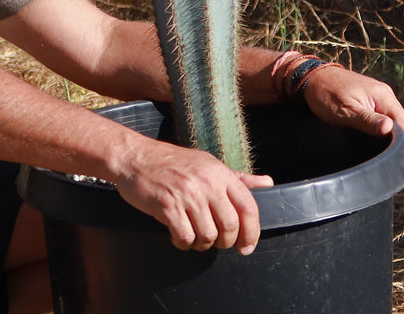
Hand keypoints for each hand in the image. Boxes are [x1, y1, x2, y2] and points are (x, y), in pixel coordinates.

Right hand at [114, 137, 273, 253]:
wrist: (135, 157)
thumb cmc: (171, 162)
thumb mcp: (207, 164)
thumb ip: (237, 178)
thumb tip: (268, 183)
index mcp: (219, 172)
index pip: (249, 207)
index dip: (252, 232)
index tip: (246, 246)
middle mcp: (206, 182)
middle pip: (230, 227)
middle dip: (224, 242)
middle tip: (213, 240)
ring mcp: (187, 194)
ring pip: (208, 236)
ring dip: (201, 243)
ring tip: (192, 234)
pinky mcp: (168, 206)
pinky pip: (185, 238)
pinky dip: (183, 243)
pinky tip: (177, 234)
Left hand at [301, 64, 403, 153]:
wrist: (310, 76)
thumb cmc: (325, 93)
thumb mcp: (345, 110)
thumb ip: (368, 120)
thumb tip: (390, 129)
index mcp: (382, 96)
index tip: (400, 163)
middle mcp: (384, 94)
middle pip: (403, 123)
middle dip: (402, 143)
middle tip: (394, 164)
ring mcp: (378, 94)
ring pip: (394, 119)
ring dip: (394, 136)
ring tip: (388, 155)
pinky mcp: (370, 97)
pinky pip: (384, 115)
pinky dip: (385, 128)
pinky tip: (379, 140)